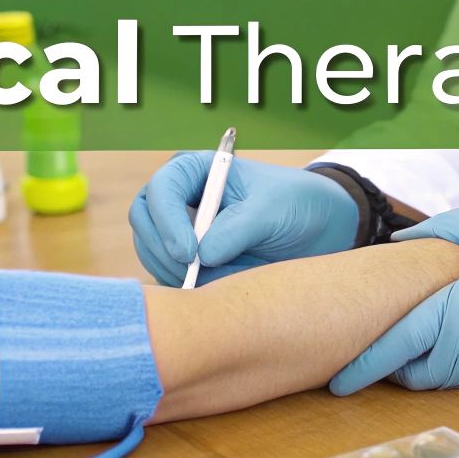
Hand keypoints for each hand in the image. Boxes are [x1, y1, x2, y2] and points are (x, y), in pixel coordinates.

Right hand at [130, 153, 359, 285]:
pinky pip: (169, 275)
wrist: (315, 229)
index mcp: (195, 170)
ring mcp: (178, 229)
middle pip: (143, 221)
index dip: (167, 221)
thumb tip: (202, 257)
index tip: (189, 253)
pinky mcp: (186, 259)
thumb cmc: (293, 205)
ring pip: (152, 253)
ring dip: (177, 273)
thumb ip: (236, 229)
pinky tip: (221, 287)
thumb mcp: (272, 211)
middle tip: (192, 275)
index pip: (160, 190)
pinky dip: (187, 286)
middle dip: (162, 250)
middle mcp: (179, 197)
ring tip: (223, 279)